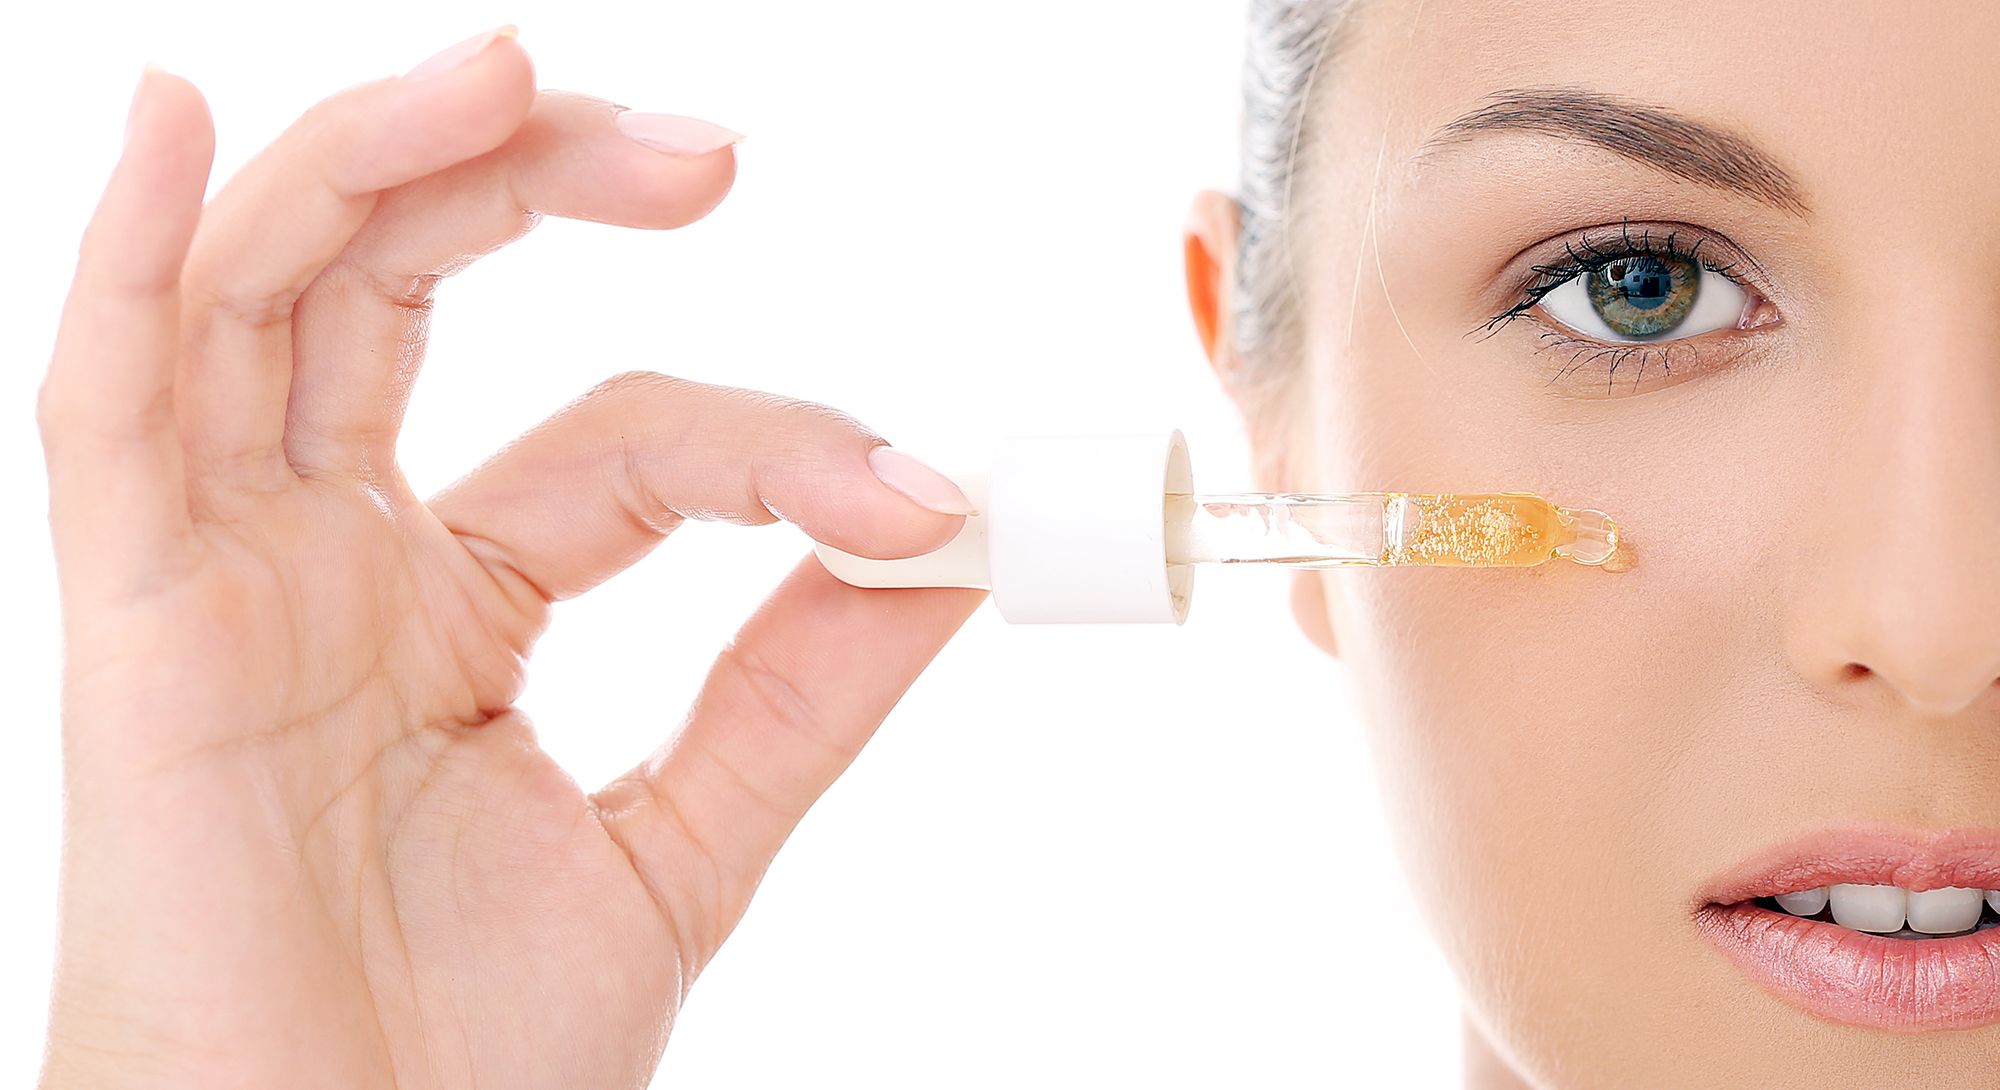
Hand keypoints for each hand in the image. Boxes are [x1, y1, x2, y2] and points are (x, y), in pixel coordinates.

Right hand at [37, 29, 982, 1089]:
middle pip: (406, 287)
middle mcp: (328, 558)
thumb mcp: (683, 839)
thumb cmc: (469, 1061)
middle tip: (712, 155)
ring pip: (265, 297)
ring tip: (514, 69)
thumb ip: (802, 688)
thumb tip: (950, 550)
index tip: (910, 494)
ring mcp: (223, 578)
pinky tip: (173, 122)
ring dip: (382, 161)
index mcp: (454, 603)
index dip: (767, 440)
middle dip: (542, 183)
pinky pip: (104, 408)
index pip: (619, 441)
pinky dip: (132, 257)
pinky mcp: (132, 631)